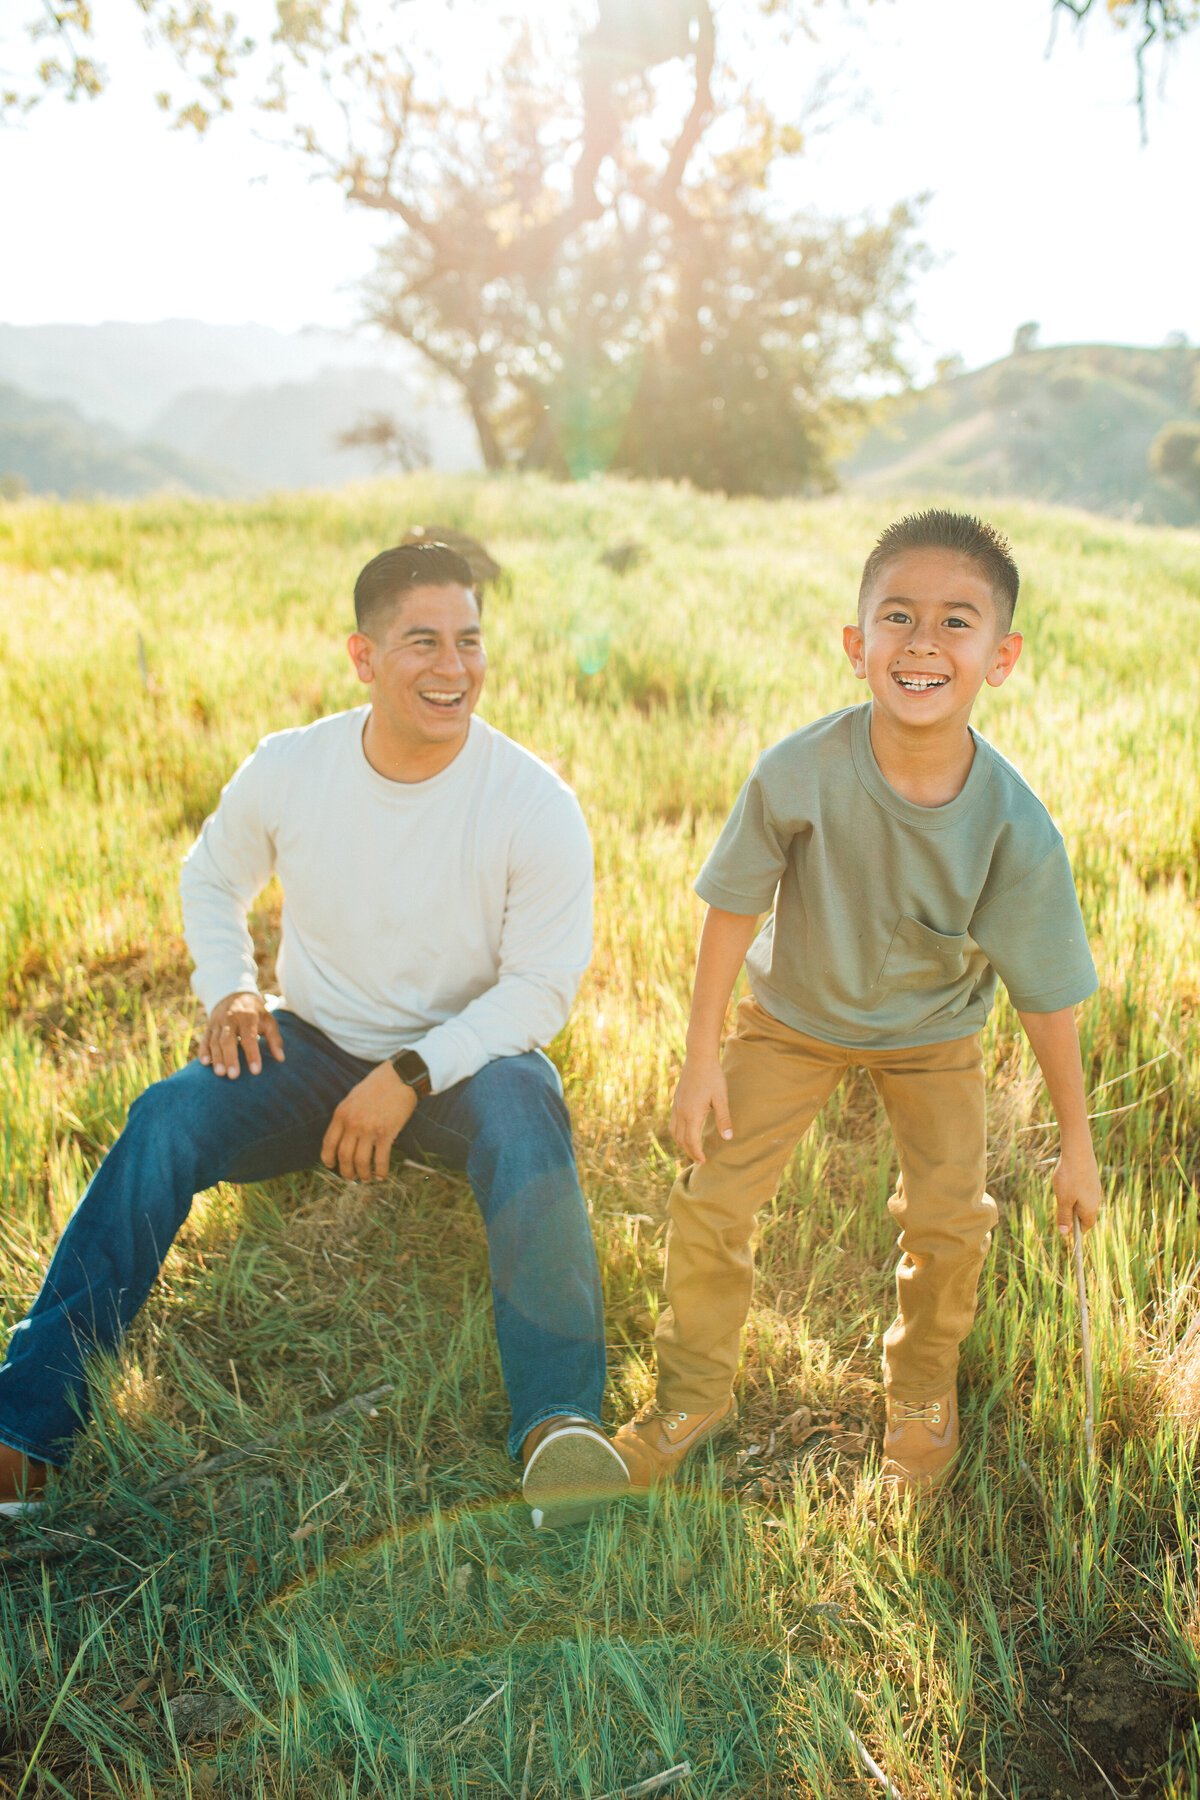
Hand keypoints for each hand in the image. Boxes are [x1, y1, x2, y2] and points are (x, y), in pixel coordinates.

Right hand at [200, 991, 284, 1078]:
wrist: (235, 995)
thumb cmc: (256, 1013)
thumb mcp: (269, 1021)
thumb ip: (275, 1039)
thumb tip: (281, 1058)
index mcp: (248, 1017)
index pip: (249, 1037)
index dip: (252, 1054)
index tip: (256, 1071)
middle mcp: (231, 1019)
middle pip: (228, 1040)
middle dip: (230, 1058)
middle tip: (233, 1076)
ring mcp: (218, 1023)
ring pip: (215, 1041)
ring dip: (217, 1058)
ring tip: (220, 1074)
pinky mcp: (209, 1027)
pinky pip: (205, 1039)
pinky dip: (204, 1051)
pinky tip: (205, 1063)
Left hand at [321, 1062, 418, 1181]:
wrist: (400, 1077)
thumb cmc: (378, 1086)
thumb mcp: (353, 1098)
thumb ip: (346, 1116)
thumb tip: (344, 1136)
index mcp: (341, 1114)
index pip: (329, 1143)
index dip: (328, 1158)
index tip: (331, 1165)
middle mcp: (352, 1123)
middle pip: (344, 1156)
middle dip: (346, 1171)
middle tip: (351, 1177)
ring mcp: (369, 1129)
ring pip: (360, 1162)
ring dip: (363, 1174)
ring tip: (366, 1178)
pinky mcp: (386, 1133)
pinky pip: (380, 1159)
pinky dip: (380, 1171)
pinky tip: (381, 1175)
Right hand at [670, 1054, 731, 1163]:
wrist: (698, 1057)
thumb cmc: (713, 1077)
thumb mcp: (721, 1098)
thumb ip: (724, 1119)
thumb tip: (728, 1138)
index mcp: (692, 1114)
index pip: (691, 1141)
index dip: (697, 1153)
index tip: (703, 1161)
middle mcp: (681, 1112)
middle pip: (681, 1139)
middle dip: (689, 1152)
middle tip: (699, 1160)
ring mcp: (676, 1106)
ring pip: (674, 1131)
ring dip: (681, 1143)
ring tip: (691, 1149)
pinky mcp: (676, 1100)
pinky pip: (673, 1122)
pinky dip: (678, 1132)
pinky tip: (686, 1131)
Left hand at [1052, 1144, 1102, 1240]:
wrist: (1078, 1152)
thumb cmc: (1069, 1178)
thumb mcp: (1063, 1200)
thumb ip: (1064, 1216)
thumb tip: (1064, 1233)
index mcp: (1090, 1209)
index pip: (1087, 1226)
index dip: (1077, 1230)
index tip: (1065, 1227)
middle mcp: (1096, 1200)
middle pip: (1086, 1214)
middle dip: (1073, 1215)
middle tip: (1060, 1208)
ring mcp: (1095, 1188)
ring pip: (1084, 1201)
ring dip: (1074, 1202)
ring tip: (1062, 1193)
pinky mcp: (1092, 1178)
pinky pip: (1084, 1190)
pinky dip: (1075, 1191)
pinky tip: (1067, 1181)